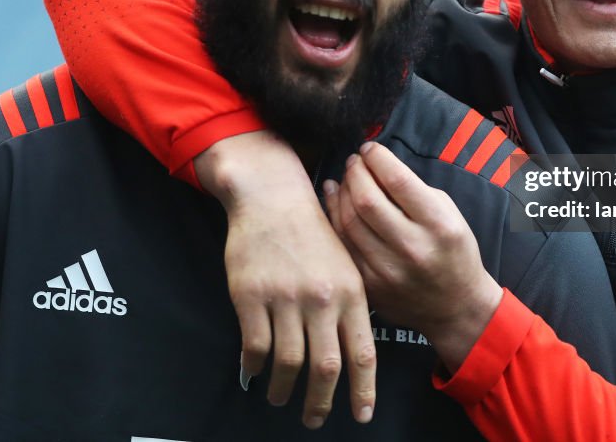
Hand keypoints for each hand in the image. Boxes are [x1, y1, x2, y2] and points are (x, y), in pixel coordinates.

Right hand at [195, 132, 375, 428]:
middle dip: (321, 402)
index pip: (363, 352)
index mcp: (351, 291)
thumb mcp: (346, 263)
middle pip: (327, 367)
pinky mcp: (251, 295)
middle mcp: (322, 298)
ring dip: (284, 389)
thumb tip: (355, 355)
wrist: (274, 197)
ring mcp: (286, 298)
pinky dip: (254, 367)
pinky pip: (255, 346)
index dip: (363, 390)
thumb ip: (351, 306)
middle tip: (314, 420)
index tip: (361, 415)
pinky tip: (254, 373)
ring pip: (289, 362)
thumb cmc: (313, 232)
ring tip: (279, 398)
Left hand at [323, 141, 502, 372]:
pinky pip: (342, 243)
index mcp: (439, 225)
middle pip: (367, 199)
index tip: (370, 149)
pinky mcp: (369, 285)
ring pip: (349, 221)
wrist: (455, 307)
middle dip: (355, 171)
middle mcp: (412, 248)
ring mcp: (387, 270)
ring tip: (344, 178)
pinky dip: (334, 216)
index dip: (377, 158)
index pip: (398, 180)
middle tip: (354, 161)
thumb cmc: (453, 252)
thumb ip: (415, 190)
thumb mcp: (449, 214)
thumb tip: (377, 164)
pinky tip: (335, 199)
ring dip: (342, 192)